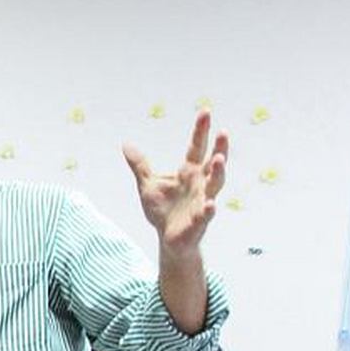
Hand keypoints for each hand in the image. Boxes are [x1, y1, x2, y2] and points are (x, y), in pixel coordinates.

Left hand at [123, 111, 228, 259]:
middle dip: (220, 148)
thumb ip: (140, 165)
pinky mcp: (199, 221)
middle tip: (224, 132)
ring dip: (218, 173)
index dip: (201, 130)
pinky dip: (209, 209)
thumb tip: (126, 144)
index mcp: (189, 172)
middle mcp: (200, 184)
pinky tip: (211, 204)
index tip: (205, 111)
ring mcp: (202, 201)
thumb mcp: (147, 184)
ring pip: (215, 185)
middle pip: (213, 162)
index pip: (197, 147)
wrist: (167, 239)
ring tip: (218, 160)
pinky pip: (206, 214)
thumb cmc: (162, 210)